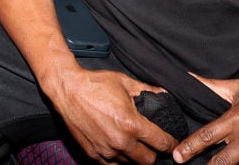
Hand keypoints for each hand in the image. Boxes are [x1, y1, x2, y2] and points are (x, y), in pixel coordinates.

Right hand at [46, 67, 175, 163]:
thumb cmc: (95, 84)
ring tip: (134, 144)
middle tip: (152, 144)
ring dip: (135, 157)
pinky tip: (119, 149)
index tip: (171, 142)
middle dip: (154, 153)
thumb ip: (147, 90)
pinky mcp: (93, 154)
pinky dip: (119, 160)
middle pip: (148, 161)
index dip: (170, 143)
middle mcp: (120, 141)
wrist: (67, 89)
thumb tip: (163, 95)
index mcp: (131, 124)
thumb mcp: (125, 82)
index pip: (161, 143)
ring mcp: (106, 150)